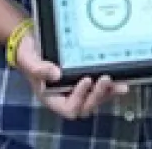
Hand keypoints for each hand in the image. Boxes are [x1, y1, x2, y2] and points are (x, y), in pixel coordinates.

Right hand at [13, 31, 128, 118]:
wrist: (33, 44)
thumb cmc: (29, 55)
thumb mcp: (29, 60)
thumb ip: (39, 69)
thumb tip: (56, 74)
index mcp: (51, 97)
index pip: (68, 107)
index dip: (79, 98)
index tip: (86, 79)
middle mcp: (66, 96)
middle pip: (86, 106)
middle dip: (98, 95)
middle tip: (106, 79)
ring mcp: (77, 90)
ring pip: (96, 99)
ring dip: (108, 92)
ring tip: (120, 83)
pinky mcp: (86, 80)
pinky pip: (100, 88)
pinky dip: (111, 85)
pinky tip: (122, 78)